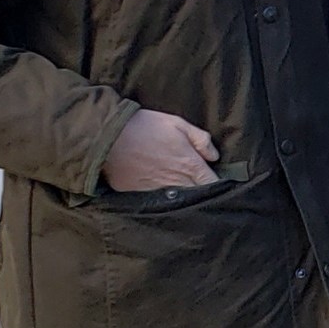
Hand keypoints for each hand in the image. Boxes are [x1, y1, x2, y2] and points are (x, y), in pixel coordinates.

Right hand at [102, 107, 220, 192]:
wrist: (110, 138)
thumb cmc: (145, 126)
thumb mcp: (177, 124)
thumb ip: (200, 139)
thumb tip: (214, 156)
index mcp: (189, 165)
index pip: (213, 183)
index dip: (218, 184)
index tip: (218, 182)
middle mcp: (177, 183)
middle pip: (199, 196)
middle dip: (203, 194)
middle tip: (203, 188)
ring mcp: (160, 192)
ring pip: (180, 203)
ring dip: (184, 199)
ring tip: (183, 192)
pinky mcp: (141, 197)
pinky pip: (159, 203)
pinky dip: (163, 201)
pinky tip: (163, 194)